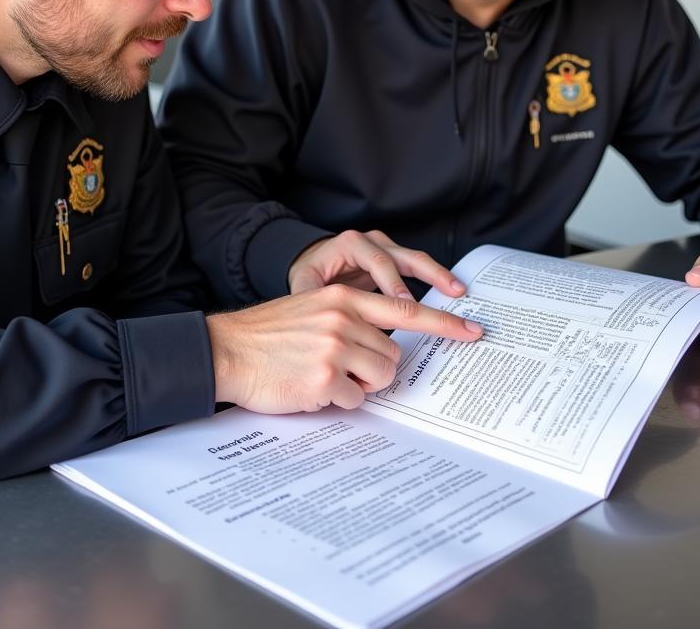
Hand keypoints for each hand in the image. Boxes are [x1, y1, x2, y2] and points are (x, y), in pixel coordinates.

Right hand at [207, 285, 482, 412]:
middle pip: (393, 356)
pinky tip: (310, 389)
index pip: (406, 309)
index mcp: (343, 297)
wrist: (227, 350)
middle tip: (345, 370)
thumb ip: (351, 317)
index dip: (443, 321)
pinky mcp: (323, 379)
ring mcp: (334, 348)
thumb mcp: (313, 309)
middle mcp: (342, 318)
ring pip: (379, 379)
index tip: (472, 329)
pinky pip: (354, 401)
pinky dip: (336, 402)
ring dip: (359, 386)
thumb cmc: (270, 335)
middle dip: (376, 370)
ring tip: (325, 377)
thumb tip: (385, 345)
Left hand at [288, 229, 464, 299]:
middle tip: (450, 294)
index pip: (376, 261)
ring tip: (459, 292)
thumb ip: (310, 296)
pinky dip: (436, 280)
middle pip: (405, 255)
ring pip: (417, 259)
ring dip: (440, 275)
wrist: (317, 261)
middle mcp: (372, 241)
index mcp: (350, 244)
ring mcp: (387, 248)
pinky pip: (419, 268)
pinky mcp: (396, 259)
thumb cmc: (312, 273)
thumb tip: (318, 314)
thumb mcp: (305, 282)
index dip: (393, 283)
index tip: (406, 305)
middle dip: (430, 275)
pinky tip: (452, 294)